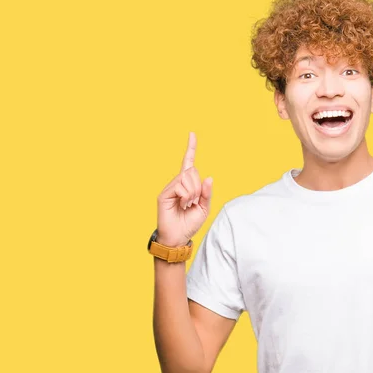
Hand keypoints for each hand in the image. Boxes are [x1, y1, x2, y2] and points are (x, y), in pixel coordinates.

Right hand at [156, 132, 213, 247]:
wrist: (178, 238)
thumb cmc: (189, 224)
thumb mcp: (204, 208)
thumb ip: (207, 193)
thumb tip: (208, 177)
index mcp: (187, 185)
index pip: (189, 163)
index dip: (191, 149)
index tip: (192, 134)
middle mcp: (177, 183)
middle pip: (193, 171)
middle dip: (199, 187)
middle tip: (193, 202)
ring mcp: (170, 188)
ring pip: (187, 177)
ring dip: (193, 193)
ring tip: (187, 204)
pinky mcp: (164, 194)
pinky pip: (180, 185)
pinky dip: (185, 196)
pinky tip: (181, 205)